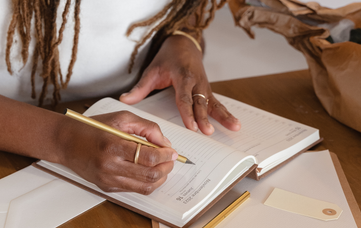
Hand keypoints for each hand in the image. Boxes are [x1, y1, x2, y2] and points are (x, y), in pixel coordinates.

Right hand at [58, 111, 177, 194]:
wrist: (66, 142)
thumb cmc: (92, 128)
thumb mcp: (121, 118)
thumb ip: (147, 128)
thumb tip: (165, 144)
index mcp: (112, 145)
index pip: (148, 157)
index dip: (166, 156)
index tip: (172, 152)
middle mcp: (109, 166)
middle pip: (149, 174)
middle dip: (166, 167)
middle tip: (171, 159)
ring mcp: (107, 179)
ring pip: (144, 186)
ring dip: (160, 177)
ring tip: (163, 166)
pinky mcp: (106, 187)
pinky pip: (134, 189)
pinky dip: (146, 182)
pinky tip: (149, 171)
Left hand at [120, 35, 239, 134]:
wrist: (183, 44)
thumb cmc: (167, 58)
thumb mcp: (152, 70)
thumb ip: (140, 88)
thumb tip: (124, 100)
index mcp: (182, 76)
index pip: (184, 97)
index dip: (187, 112)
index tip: (192, 126)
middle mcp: (196, 82)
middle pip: (200, 102)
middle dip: (204, 118)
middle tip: (208, 132)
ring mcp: (204, 86)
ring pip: (214, 102)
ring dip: (223, 116)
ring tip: (234, 127)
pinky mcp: (208, 90)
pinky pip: (217, 103)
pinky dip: (226, 113)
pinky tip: (235, 124)